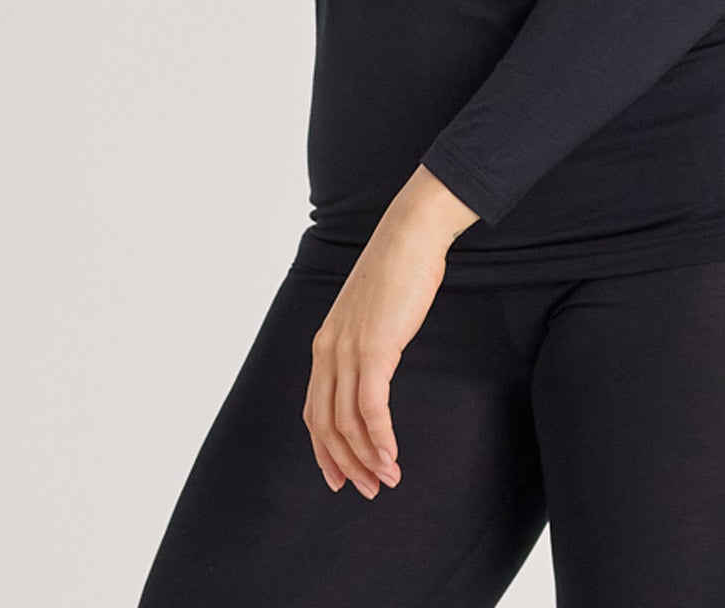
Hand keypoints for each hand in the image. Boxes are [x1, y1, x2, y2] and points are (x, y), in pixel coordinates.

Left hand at [303, 165, 477, 497]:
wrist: (410, 235)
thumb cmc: (398, 269)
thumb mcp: (372, 312)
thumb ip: (366, 341)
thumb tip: (375, 367)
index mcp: (325, 343)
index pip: (315, 411)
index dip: (325, 450)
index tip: (342, 477)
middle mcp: (328, 351)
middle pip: (326, 425)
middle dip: (345, 464)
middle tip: (368, 489)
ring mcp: (348, 350)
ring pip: (348, 423)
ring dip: (367, 458)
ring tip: (387, 478)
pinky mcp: (373, 349)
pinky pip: (371, 408)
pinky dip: (380, 438)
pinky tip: (391, 455)